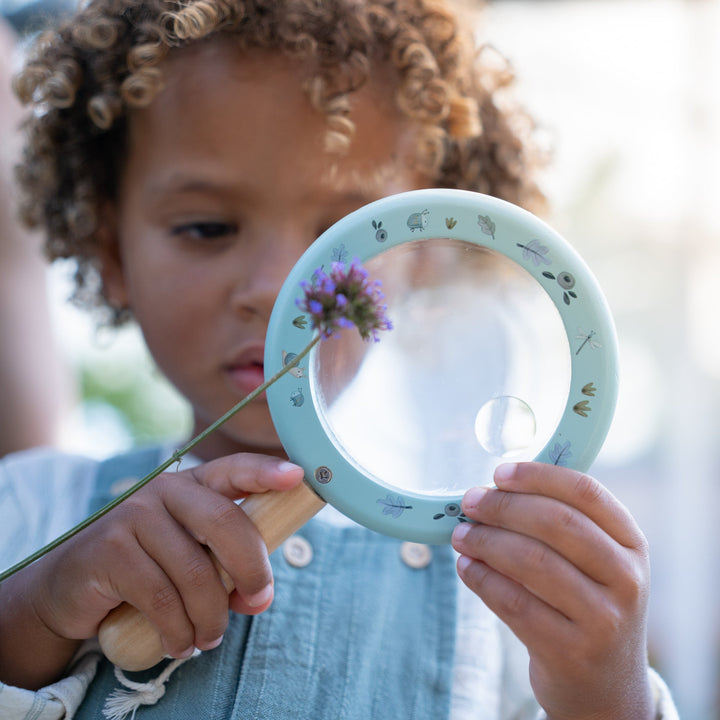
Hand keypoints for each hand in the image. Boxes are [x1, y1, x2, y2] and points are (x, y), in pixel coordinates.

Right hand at [0, 453, 302, 688]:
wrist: (70, 587)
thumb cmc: (148, 570)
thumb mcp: (192, 558)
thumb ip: (228, 567)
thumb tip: (259, 597)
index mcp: (192, 486)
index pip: (234, 469)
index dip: (266, 471)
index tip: (297, 476)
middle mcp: (163, 491)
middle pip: (225, 522)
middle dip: (251, 569)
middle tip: (257, 602)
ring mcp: (133, 516)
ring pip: (195, 572)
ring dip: (210, 617)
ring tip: (207, 638)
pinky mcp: (109, 549)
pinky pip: (161, 598)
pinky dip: (178, 631)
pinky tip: (178, 643)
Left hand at [451, 462, 653, 719]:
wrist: (606, 685)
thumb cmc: (587, 605)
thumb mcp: (595, 564)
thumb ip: (559, 525)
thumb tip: (492, 490)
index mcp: (631, 543)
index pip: (585, 493)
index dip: (537, 476)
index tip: (499, 473)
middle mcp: (626, 578)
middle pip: (556, 522)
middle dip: (503, 507)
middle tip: (470, 502)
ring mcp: (603, 618)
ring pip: (532, 561)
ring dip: (486, 542)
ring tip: (462, 535)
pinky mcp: (571, 651)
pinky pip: (514, 603)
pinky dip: (482, 579)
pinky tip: (467, 568)